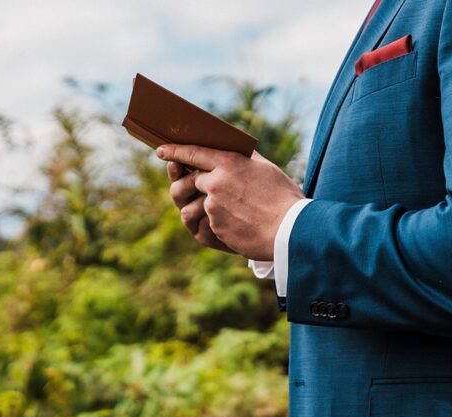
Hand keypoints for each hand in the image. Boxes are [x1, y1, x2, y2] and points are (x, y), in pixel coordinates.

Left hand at [159, 146, 302, 260]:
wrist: (290, 229)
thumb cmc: (283, 198)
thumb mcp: (265, 169)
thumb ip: (243, 159)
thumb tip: (230, 151)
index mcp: (229, 162)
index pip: (193, 153)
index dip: (175, 152)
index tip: (161, 151)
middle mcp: (216, 182)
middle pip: (187, 182)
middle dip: (184, 187)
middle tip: (184, 190)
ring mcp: (213, 206)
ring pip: (190, 208)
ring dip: (199, 212)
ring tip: (217, 216)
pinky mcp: (214, 227)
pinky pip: (203, 226)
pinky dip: (214, 227)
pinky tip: (231, 228)